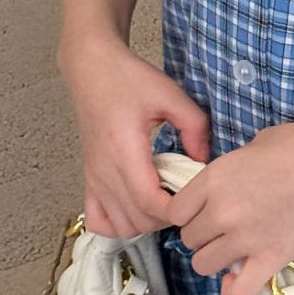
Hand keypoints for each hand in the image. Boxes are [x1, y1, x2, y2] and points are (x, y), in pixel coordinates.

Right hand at [59, 36, 211, 239]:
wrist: (93, 70)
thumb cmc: (129, 79)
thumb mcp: (170, 94)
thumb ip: (194, 126)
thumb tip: (204, 160)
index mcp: (124, 149)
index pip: (147, 201)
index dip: (174, 210)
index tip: (194, 198)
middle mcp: (104, 170)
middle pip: (136, 220)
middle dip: (165, 217)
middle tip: (185, 197)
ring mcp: (93, 177)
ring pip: (119, 225)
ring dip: (145, 222)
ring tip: (165, 199)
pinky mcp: (89, 178)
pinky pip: (99, 220)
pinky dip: (118, 224)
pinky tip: (137, 207)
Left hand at [164, 121, 293, 294]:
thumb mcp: (255, 144)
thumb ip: (230, 169)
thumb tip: (224, 185)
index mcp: (216, 178)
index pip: (175, 211)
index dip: (188, 211)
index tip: (202, 209)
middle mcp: (223, 211)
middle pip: (189, 238)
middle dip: (204, 232)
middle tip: (225, 225)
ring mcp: (246, 239)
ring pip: (203, 265)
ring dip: (216, 257)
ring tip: (234, 247)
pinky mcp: (271, 259)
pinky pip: (237, 292)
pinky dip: (233, 289)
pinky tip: (239, 276)